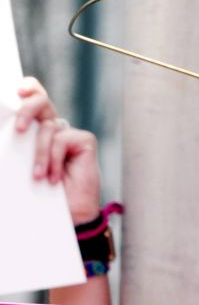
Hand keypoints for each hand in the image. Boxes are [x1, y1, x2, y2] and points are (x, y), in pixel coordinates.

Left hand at [16, 77, 101, 224]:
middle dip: (28, 109)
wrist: (68, 215)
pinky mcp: (84, 141)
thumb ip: (18, 147)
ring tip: (39, 177)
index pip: (33, 101)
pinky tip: (55, 178)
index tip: (17, 91)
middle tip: (20, 129)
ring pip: (48, 128)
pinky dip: (53, 159)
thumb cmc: (42, 194)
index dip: (29, 89)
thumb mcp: (21, 167)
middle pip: (41, 102)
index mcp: (37, 131)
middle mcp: (54, 128)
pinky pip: (61, 140)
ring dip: (40, 155)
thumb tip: (7, 132)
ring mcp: (71, 134)